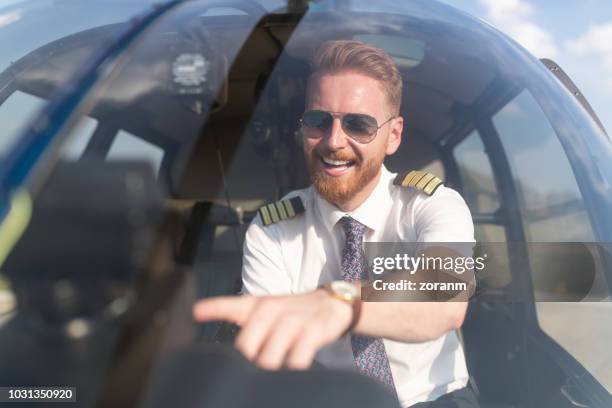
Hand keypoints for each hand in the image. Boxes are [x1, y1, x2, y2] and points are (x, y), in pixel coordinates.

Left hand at [193, 290, 351, 369]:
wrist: (332, 304)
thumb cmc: (292, 311)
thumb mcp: (263, 308)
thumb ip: (234, 314)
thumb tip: (201, 318)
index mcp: (257, 305)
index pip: (231, 305)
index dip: (213, 308)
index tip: (197, 312)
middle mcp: (272, 310)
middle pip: (247, 345)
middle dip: (247, 363)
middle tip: (251, 371)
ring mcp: (293, 321)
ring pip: (270, 356)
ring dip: (269, 369)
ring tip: (271, 374)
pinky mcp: (314, 331)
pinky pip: (297, 359)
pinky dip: (292, 368)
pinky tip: (292, 370)